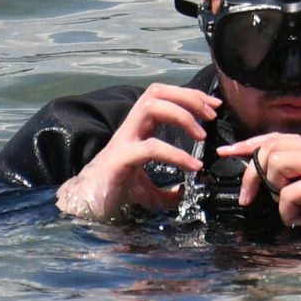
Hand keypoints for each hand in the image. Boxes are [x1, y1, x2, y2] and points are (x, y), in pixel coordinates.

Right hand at [55, 82, 219, 219]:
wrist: (86, 208)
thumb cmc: (114, 193)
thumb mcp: (147, 191)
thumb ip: (166, 190)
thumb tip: (184, 193)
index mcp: (137, 130)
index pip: (162, 96)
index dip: (189, 95)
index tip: (213, 107)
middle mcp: (129, 129)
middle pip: (156, 92)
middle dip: (188, 97)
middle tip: (212, 115)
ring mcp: (123, 141)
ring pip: (150, 107)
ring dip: (182, 115)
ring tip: (202, 135)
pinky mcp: (119, 159)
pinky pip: (150, 147)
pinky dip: (176, 154)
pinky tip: (193, 166)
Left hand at [219, 132, 300, 234]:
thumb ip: (298, 174)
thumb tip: (264, 178)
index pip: (276, 136)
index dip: (248, 144)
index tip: (228, 152)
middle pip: (270, 147)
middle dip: (252, 174)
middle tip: (250, 198)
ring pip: (277, 163)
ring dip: (272, 191)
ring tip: (288, 209)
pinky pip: (290, 192)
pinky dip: (287, 211)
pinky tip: (300, 221)